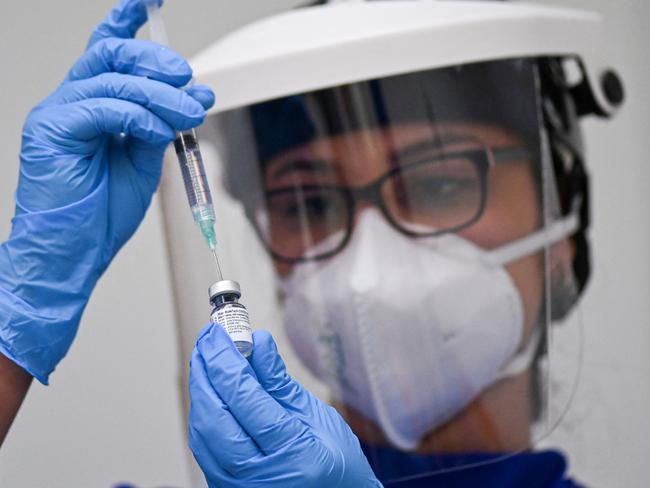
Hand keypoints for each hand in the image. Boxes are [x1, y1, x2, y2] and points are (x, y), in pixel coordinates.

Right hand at [0, 0, 214, 383]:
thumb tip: (193, 98)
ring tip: (189, 113)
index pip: (109, 52)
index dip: (128, 20)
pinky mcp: (51, 129)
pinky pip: (104, 106)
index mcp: (93, 105)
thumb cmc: (101, 213)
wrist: (74, 253)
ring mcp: (58, 113)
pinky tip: (158, 131)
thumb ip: (161, 127)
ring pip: (113, 77)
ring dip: (161, 94)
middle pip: (113, 54)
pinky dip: (139, 115)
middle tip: (189, 83)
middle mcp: (72, 101)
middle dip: (158, 61)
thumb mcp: (144, 162)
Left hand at [189, 325, 382, 487]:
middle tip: (209, 339)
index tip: (220, 333)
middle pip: (215, 417)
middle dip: (206, 371)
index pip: (246, 401)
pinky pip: (205, 447)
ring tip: (208, 358)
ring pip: (202, 434)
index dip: (227, 361)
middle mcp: (261, 478)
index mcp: (295, 456)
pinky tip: (211, 390)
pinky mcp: (226, 487)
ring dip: (201, 390)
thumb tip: (258, 344)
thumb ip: (280, 382)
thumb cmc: (338, 466)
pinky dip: (205, 413)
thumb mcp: (319, 418)